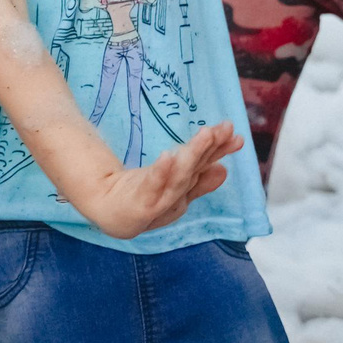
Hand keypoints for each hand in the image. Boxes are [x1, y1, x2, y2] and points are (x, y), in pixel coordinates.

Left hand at [70, 123, 241, 240]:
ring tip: (205, 134)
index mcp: (183, 190)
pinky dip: (161, 172)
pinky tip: (168, 156)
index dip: (220, 151)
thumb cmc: (141, 196)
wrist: (108, 212)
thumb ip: (197, 180)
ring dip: (192, 157)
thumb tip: (223, 170)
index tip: (235, 136)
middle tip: (224, 129)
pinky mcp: (138, 206)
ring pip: (179, 179)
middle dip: (210, 150)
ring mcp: (157, 203)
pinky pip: (151, 187)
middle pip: (194, 170)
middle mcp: (174, 197)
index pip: (204, 166)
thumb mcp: (171, 186)